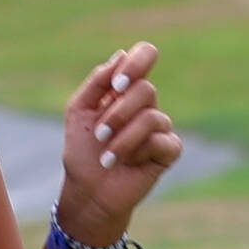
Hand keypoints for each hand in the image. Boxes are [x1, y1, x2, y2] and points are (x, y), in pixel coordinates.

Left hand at [59, 41, 182, 233]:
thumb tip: (121, 55)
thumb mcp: (78, 112)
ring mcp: (160, 127)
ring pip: (151, 118)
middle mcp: (146, 104)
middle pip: (145, 90)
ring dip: (122, 139)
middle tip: (100, 135)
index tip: (117, 84)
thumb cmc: (82, 153)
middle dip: (117, 114)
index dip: (138, 62)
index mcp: (125, 89)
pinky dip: (138, 153)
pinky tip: (129, 165)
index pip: (145, 56)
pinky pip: (161, 140)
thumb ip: (97, 82)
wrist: (87, 192)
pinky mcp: (169, 150)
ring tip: (107, 158)